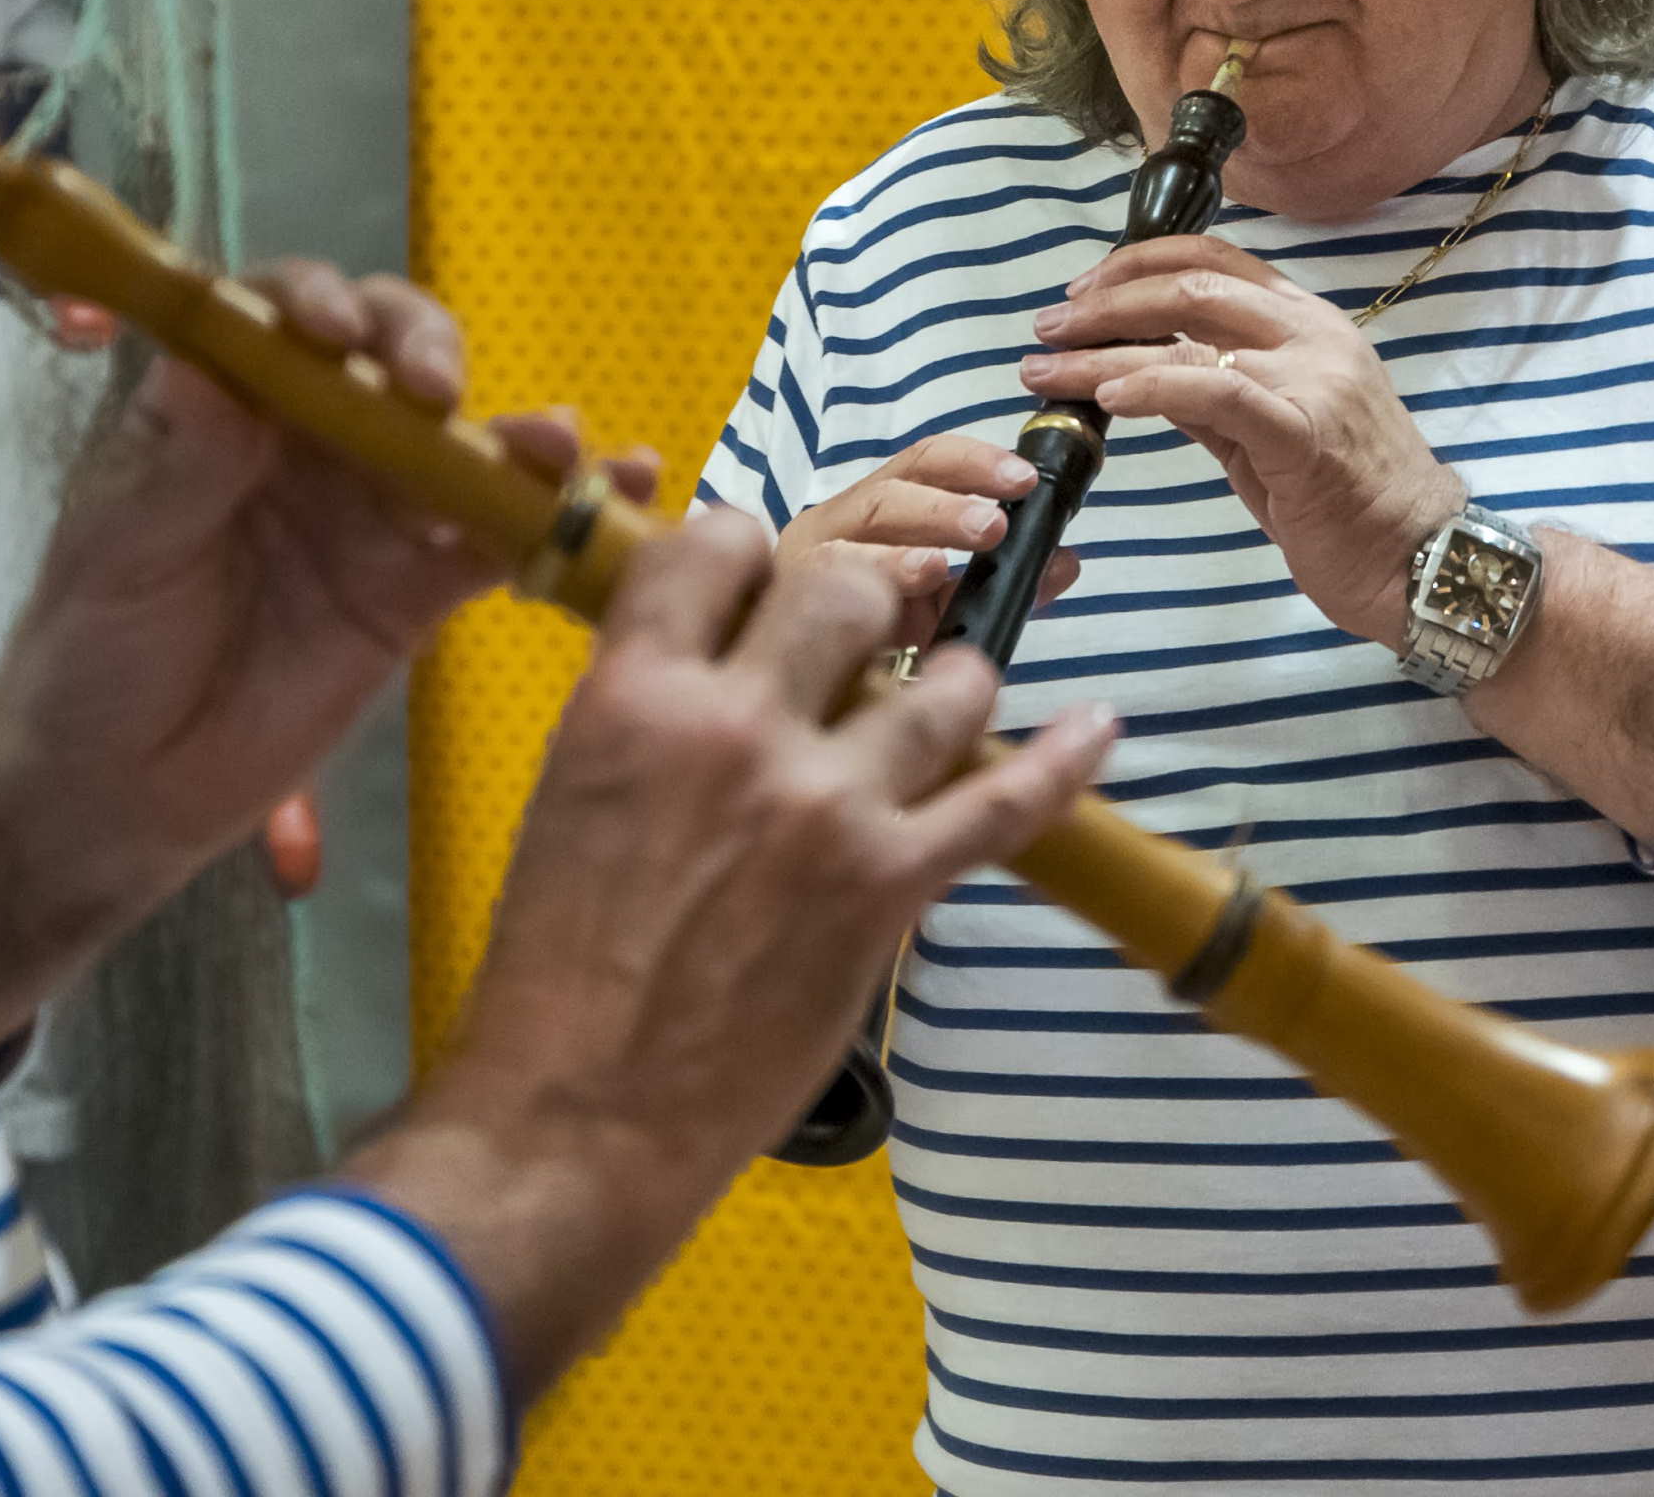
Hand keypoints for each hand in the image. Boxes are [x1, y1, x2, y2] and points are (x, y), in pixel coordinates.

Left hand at [0, 261, 654, 1048]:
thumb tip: (221, 365)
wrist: (118, 795)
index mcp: (225, 403)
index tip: (333, 336)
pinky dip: (556, 517)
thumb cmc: (93, 651)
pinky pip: (496, 540)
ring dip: (516, 431)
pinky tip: (619, 492)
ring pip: (457, 442)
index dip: (319, 304)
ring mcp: (371, 512)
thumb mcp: (119, 547)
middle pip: (391, 354)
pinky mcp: (416, 593)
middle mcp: (309, 439)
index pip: (284, 314)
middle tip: (434, 393)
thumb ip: (182, 463)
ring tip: (556, 447)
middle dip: (427, 352)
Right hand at [346, 513, 1114, 1391]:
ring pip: (943, 678)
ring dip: (956, 678)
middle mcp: (735, 725)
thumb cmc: (556, 968)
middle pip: (845, 585)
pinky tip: (1098, 726)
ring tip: (954, 690)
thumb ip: (650, 711)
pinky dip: (1066, 757)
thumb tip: (716, 663)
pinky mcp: (890, 884)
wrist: (579, 1112)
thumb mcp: (573, 790)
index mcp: (635, 694)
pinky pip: (1008, 797)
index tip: (769, 583)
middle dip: (866, 600)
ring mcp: (824, 802)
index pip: (719, 540)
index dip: (753, 551)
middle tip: (870, 635)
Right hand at [777, 432, 1085, 622]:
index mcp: (879, 508)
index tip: (1024, 479)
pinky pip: (834, 582)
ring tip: (952, 555)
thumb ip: (1004, 578)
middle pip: (892, 492)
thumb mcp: (949, 605)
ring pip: (860, 529)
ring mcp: (806, 559)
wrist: (817, 696)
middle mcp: (838, 522)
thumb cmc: (881, 640)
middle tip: (996, 524)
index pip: (926, 463)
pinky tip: (915, 586)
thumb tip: (1065, 561)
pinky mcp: (787, 599)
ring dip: (915, 537)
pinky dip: (881, 575)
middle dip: (947, 504)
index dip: (976, 462)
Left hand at [1022, 233, 1462, 643]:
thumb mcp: (1271, 429)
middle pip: (1189, 285)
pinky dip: (1153, 386)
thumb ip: (1213, 391)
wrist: (1425, 559)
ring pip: (1188, 337)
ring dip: (1101, 351)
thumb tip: (1138, 370)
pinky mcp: (1305, 433)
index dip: (1135, 264)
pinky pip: (1215, 392)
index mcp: (1308, 321)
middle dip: (1103, 303)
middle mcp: (1312, 335)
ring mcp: (1313, 378)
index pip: (1212, 259)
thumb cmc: (1351, 500)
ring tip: (1046, 368)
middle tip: (1046, 329)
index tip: (1081, 291)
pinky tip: (1108, 396)